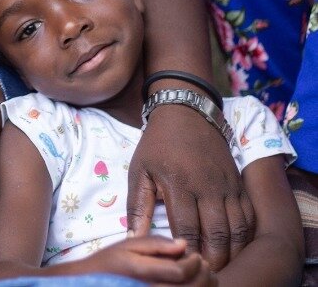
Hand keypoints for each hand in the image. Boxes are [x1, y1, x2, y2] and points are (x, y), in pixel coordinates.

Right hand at [82, 237, 215, 284]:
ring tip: (201, 275)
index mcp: (143, 274)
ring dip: (204, 286)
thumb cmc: (110, 263)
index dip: (194, 262)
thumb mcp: (127, 246)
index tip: (195, 254)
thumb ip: (155, 243)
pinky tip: (192, 285)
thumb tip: (184, 244)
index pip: (180, 271)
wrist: (93, 284)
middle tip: (203, 264)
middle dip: (203, 275)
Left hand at [128, 104, 253, 270]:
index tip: (182, 264)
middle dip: (212, 258)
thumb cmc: (157, 144)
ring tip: (221, 264)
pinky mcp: (238, 184)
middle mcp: (207, 186)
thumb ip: (137, 205)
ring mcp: (227, 185)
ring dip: (232, 251)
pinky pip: (249, 216)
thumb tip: (134, 238)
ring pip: (238, 229)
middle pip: (216, 234)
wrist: (185, 112)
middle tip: (204, 272)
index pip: (186, 228)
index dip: (186, 251)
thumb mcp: (139, 169)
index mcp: (178, 183)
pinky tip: (236, 246)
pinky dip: (246, 236)